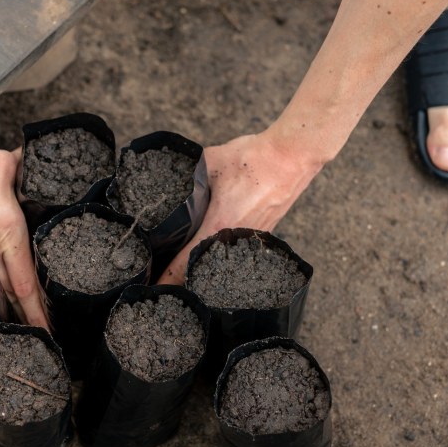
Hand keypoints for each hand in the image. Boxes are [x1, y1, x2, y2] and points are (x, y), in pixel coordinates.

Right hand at [0, 134, 47, 327]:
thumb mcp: (5, 165)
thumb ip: (24, 171)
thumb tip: (36, 165)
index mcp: (8, 233)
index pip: (26, 281)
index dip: (38, 308)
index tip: (46, 328)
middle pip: (9, 290)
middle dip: (24, 315)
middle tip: (36, 334)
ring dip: (0, 302)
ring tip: (10, 319)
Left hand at [157, 132, 319, 284]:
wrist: (292, 156)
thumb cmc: (255, 160)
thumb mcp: (210, 161)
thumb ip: (188, 174)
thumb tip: (172, 173)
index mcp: (216, 227)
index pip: (184, 265)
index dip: (166, 279)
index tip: (154, 290)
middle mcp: (234, 241)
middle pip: (201, 270)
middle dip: (182, 278)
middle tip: (162, 280)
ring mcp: (250, 240)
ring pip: (221, 263)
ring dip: (203, 266)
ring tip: (186, 267)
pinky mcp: (262, 234)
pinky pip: (237, 250)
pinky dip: (222, 253)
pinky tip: (214, 246)